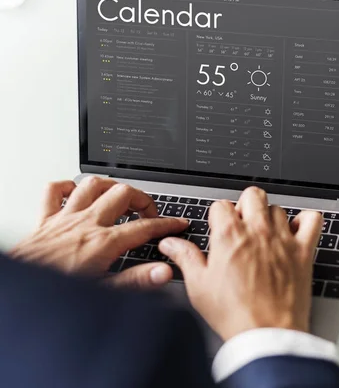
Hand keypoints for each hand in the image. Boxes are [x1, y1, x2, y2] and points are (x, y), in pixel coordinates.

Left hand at [10, 178, 188, 288]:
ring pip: (92, 185)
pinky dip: (67, 187)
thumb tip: (163, 272)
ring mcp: (64, 218)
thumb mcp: (104, 292)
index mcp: (103, 243)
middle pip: (122, 194)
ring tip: (120, 196)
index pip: (144, 227)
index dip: (167, 224)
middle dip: (142, 199)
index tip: (178, 223)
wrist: (21, 289)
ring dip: (110, 186)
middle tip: (149, 212)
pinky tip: (77, 193)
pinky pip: (54, 191)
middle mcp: (86, 224)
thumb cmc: (56, 293)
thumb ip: (137, 281)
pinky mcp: (44, 219)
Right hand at [159, 187, 322, 340]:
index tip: (220, 228)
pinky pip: (312, 220)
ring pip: (278, 208)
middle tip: (242, 225)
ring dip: (270, 216)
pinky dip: (306, 220)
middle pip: (252, 195)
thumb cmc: (234, 314)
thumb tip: (171, 244)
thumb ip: (186, 258)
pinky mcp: (303, 251)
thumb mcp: (199, 286)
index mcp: (229, 236)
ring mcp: (282, 239)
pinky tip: (296, 230)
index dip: (218, 216)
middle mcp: (257, 232)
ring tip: (265, 234)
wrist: (266, 334)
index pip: (221, 205)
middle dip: (245, 205)